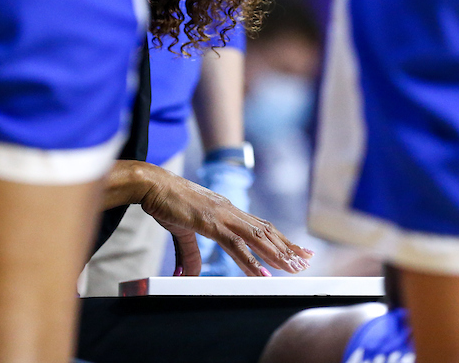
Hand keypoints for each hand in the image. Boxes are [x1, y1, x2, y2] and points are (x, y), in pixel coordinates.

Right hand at [137, 164, 311, 276]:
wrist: (151, 184)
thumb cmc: (165, 202)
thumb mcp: (182, 230)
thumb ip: (190, 253)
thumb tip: (189, 274)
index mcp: (227, 209)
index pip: (261, 226)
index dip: (280, 238)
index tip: (296, 250)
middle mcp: (230, 210)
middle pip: (266, 231)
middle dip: (288, 247)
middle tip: (306, 261)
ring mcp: (222, 215)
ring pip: (258, 237)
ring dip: (277, 254)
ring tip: (293, 268)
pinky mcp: (210, 222)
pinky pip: (235, 245)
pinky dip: (251, 261)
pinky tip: (263, 274)